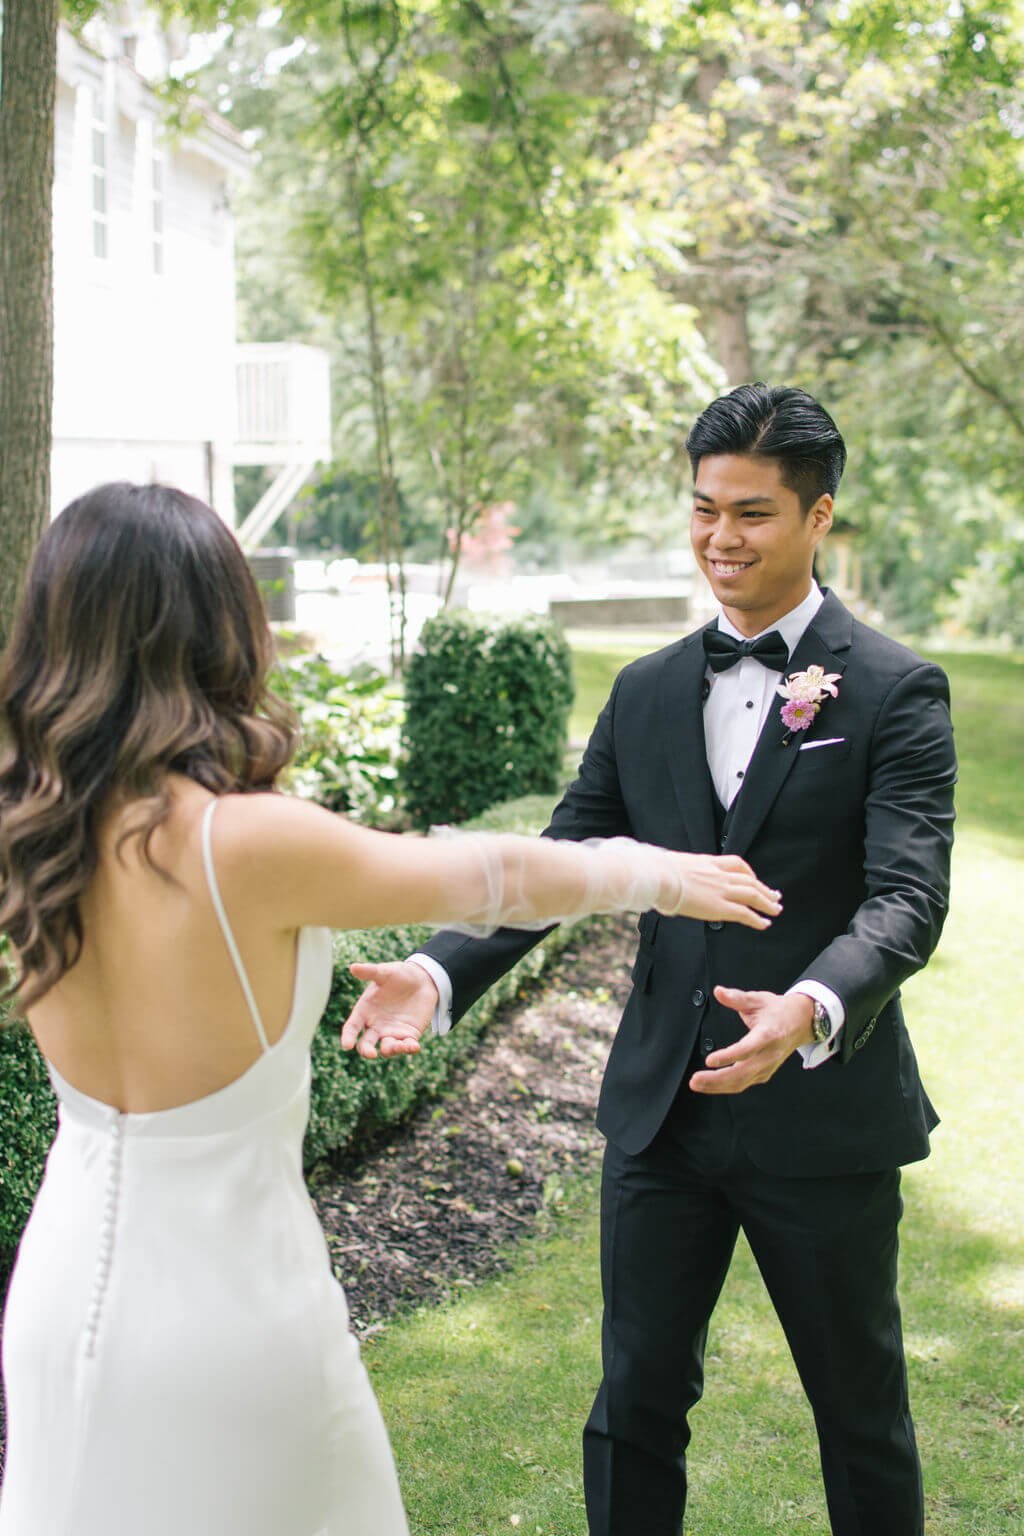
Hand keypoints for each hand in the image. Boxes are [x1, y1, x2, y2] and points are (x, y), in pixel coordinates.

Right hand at [341, 961, 438, 1059]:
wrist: (422, 980)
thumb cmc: (399, 975)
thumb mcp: (385, 972)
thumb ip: (370, 972)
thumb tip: (353, 967)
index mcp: (365, 1011)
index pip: (352, 1027)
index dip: (348, 1037)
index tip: (346, 1045)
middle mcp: (376, 1025)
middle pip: (366, 1044)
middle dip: (366, 1051)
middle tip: (371, 1054)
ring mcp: (392, 1032)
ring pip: (387, 1048)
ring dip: (391, 1050)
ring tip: (399, 1045)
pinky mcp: (408, 1035)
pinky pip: (406, 1046)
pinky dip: (409, 1048)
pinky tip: (414, 1046)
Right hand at [664, 853, 781, 929]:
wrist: (659, 876)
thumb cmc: (658, 871)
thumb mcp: (673, 863)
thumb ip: (679, 870)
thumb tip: (669, 873)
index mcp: (708, 862)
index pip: (736, 864)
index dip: (749, 873)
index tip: (754, 879)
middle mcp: (719, 875)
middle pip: (750, 880)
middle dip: (764, 889)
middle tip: (775, 896)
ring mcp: (721, 890)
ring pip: (753, 895)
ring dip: (767, 903)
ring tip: (776, 909)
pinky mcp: (720, 907)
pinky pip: (745, 913)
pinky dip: (757, 919)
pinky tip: (764, 923)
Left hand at [688, 987, 814, 1094]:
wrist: (801, 1022)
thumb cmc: (779, 1011)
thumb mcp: (758, 999)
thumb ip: (737, 997)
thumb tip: (719, 992)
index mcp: (768, 1035)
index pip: (747, 1049)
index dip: (728, 1057)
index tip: (710, 1060)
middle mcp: (769, 1054)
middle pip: (742, 1073)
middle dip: (717, 1079)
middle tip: (696, 1079)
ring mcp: (767, 1067)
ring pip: (742, 1083)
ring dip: (718, 1086)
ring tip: (698, 1084)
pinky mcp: (764, 1073)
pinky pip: (744, 1084)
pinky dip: (726, 1087)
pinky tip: (711, 1086)